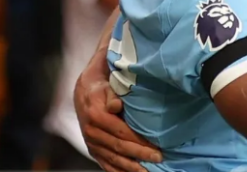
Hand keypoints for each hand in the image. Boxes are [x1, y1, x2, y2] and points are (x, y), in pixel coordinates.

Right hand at [74, 55, 161, 171]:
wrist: (84, 92)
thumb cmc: (103, 86)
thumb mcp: (107, 85)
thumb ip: (112, 94)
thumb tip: (116, 105)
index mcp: (97, 116)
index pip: (122, 133)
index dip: (139, 142)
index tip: (156, 147)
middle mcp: (92, 132)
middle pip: (119, 147)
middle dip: (140, 155)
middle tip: (159, 158)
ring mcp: (91, 143)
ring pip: (113, 159)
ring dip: (131, 167)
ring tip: (147, 171)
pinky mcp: (92, 149)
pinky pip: (105, 163)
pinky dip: (118, 170)